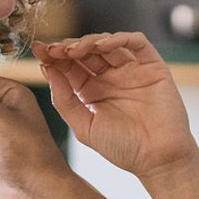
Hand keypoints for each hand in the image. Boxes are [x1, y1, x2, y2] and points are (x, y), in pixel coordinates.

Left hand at [33, 33, 198, 178]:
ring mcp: (132, 71)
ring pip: (108, 43)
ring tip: (74, 50)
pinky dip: (119, 38)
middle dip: (67, 47)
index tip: (38, 51)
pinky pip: (137, 43)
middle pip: (86, 51)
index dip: (54, 57)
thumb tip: (47, 70)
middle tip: (53, 49)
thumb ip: (64, 100)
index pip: (70, 66)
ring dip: (88, 41)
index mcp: (92, 91)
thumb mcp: (83, 126)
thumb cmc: (124, 149)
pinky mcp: (153, 67)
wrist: (159, 160)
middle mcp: (111, 77)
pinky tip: (102, 45)